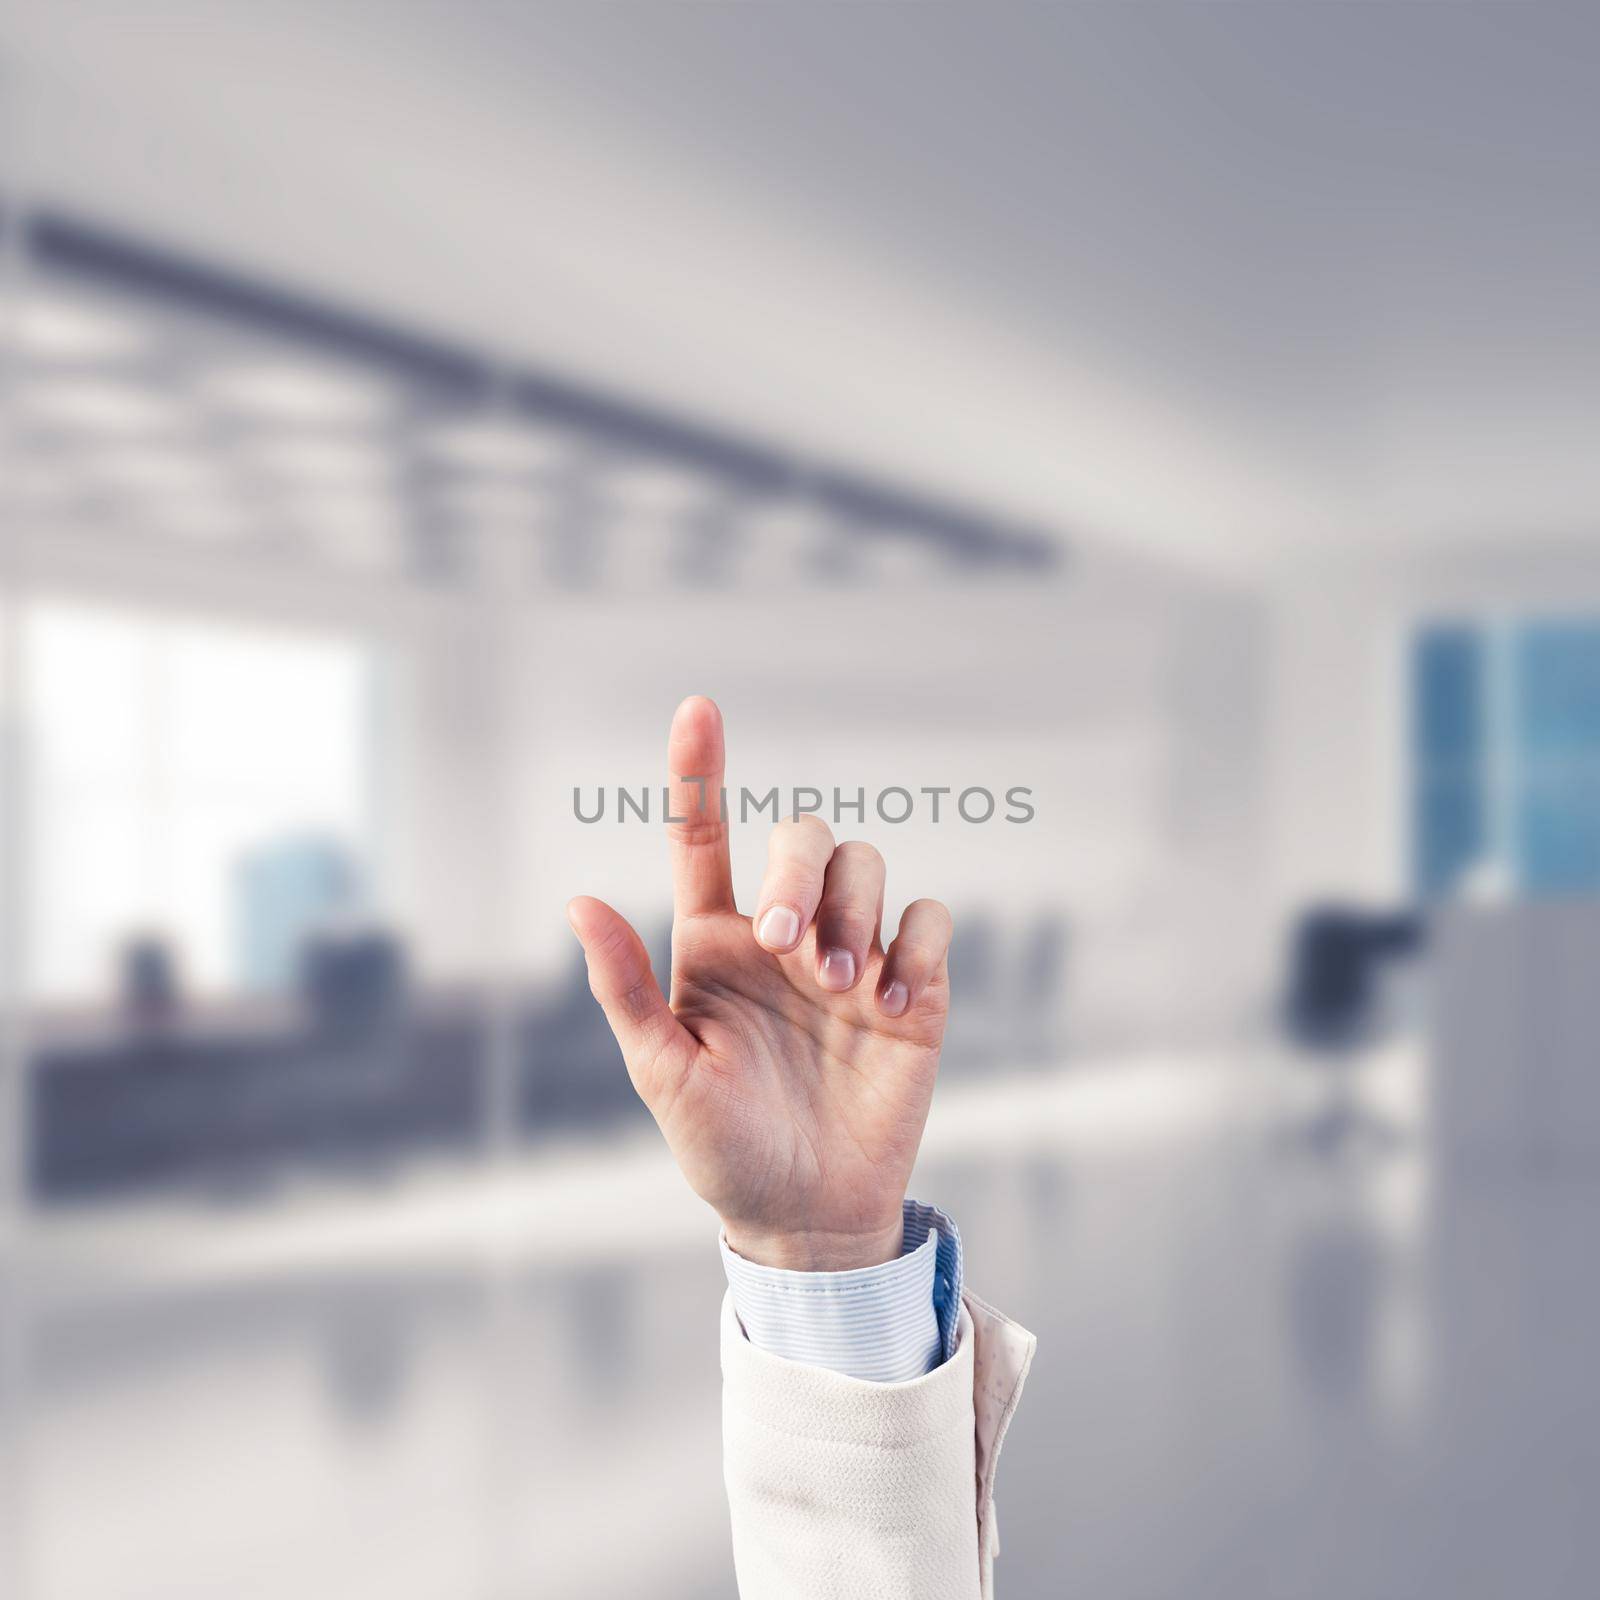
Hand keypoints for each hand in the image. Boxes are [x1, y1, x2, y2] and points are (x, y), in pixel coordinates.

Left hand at [567, 697, 953, 1270]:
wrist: (808, 1217)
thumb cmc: (723, 1148)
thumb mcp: (664, 1076)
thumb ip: (626, 990)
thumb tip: (577, 902)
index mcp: (715, 944)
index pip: (704, 838)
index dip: (700, 772)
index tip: (698, 708)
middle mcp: (784, 935)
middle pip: (802, 837)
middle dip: (798, 871)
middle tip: (788, 949)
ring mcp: (852, 957)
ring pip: (867, 865)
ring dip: (854, 914)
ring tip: (843, 989)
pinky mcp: (915, 989)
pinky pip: (929, 920)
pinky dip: (917, 947)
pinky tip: (897, 1006)